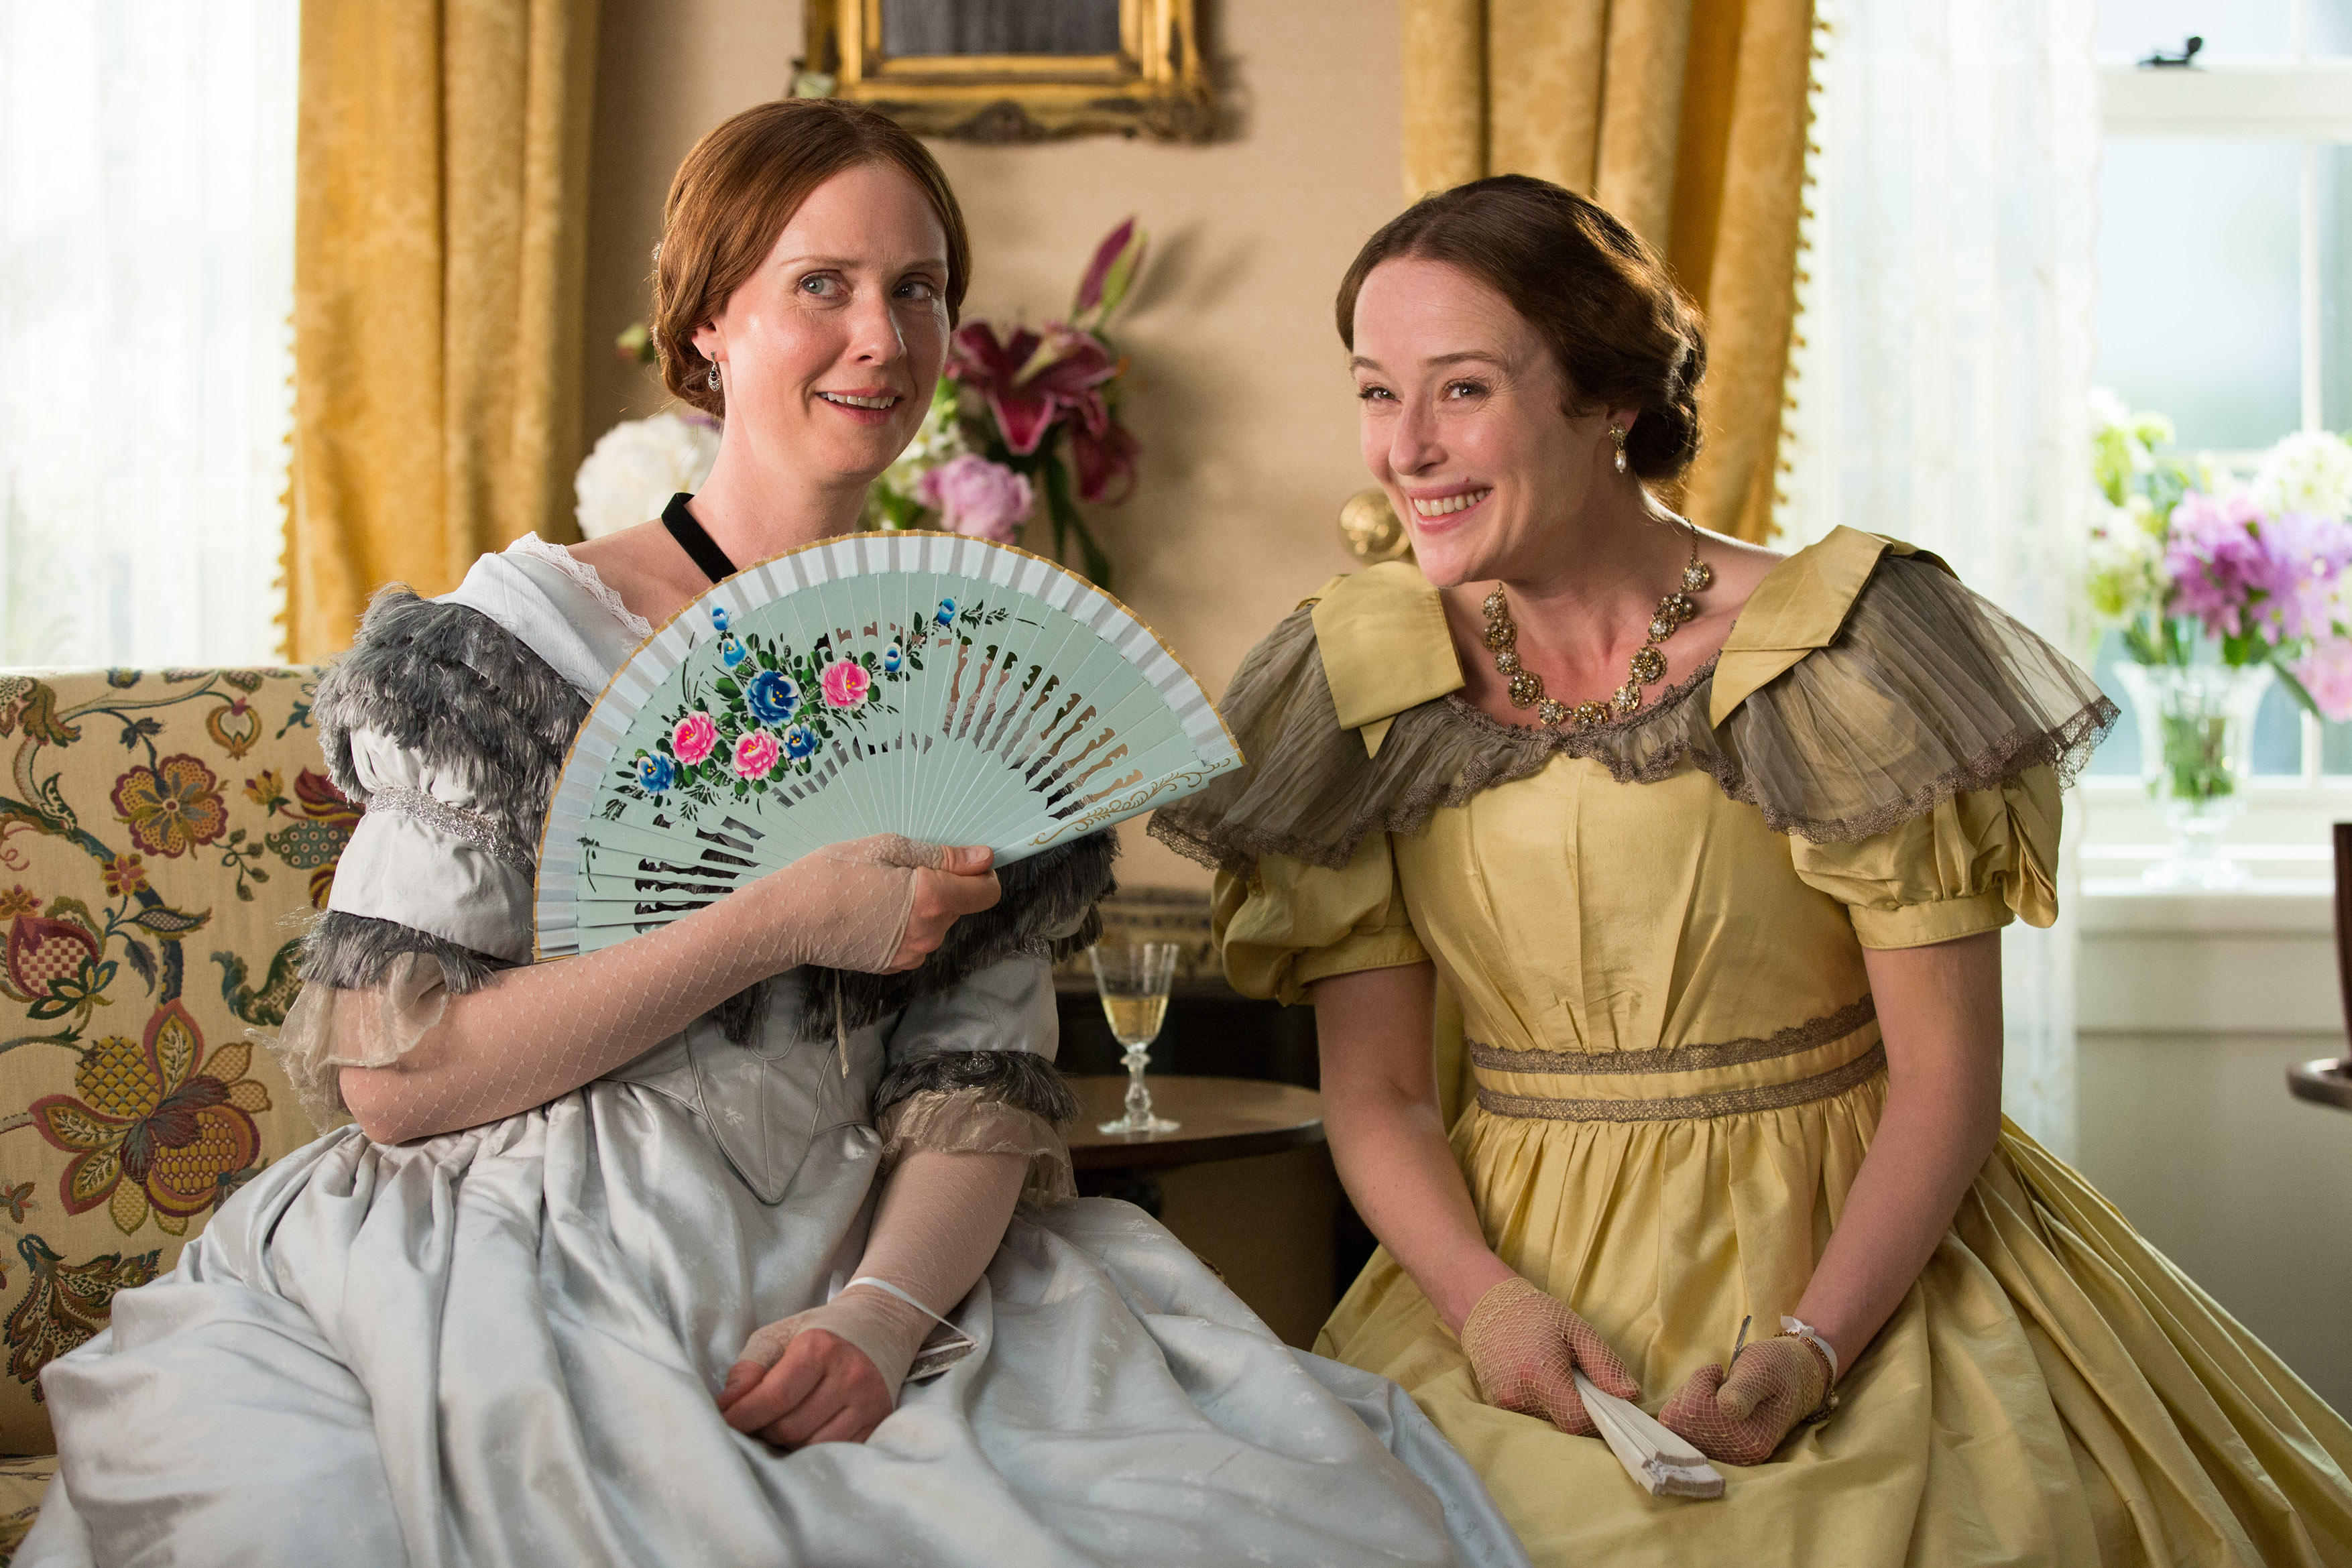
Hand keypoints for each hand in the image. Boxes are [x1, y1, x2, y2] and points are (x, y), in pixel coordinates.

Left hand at [716, 1320, 893, 1449]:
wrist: (880, 1325)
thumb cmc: (820, 1332)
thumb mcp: (779, 1334)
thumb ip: (749, 1367)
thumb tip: (726, 1405)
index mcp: (820, 1348)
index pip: (775, 1397)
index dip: (743, 1416)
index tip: (724, 1421)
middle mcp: (849, 1375)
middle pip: (790, 1428)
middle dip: (763, 1430)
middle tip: (754, 1421)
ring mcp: (868, 1401)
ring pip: (811, 1446)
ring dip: (787, 1443)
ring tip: (780, 1425)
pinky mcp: (878, 1420)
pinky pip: (835, 1451)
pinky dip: (812, 1448)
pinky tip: (805, 1430)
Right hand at [756, 836, 1000, 974]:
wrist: (788, 919)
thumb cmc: (833, 873)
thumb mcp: (887, 848)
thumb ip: (941, 856)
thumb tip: (983, 860)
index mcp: (933, 899)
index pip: (987, 891)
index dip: (980, 873)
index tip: (962, 861)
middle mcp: (930, 932)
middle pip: (960, 905)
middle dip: (944, 886)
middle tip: (901, 870)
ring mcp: (912, 954)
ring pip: (937, 924)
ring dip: (923, 907)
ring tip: (882, 891)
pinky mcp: (893, 966)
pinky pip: (915, 940)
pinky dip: (905, 925)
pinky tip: (874, 912)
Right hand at [1458, 1276, 1640, 1437]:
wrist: (1486, 1304)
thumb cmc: (1535, 1314)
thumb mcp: (1577, 1330)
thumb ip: (1604, 1364)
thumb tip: (1630, 1395)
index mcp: (1539, 1375)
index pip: (1576, 1422)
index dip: (1597, 1420)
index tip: (1606, 1404)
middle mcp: (1516, 1395)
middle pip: (1562, 1425)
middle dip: (1578, 1410)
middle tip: (1580, 1382)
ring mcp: (1502, 1402)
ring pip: (1546, 1421)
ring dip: (1559, 1407)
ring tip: (1555, 1376)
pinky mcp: (1495, 1403)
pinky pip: (1529, 1414)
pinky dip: (1541, 1404)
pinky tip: (1538, 1379)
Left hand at [1657, 1334, 1830, 1465]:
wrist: (1791, 1380)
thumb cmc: (1775, 1369)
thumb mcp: (1762, 1370)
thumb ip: (1745, 1389)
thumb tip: (1728, 1407)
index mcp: (1751, 1440)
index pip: (1695, 1410)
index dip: (1699, 1382)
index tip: (1719, 1371)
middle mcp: (1737, 1456)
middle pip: (1681, 1419)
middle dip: (1692, 1391)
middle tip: (1717, 1381)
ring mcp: (1725, 1456)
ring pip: (1676, 1426)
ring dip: (1688, 1400)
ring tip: (1714, 1392)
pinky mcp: (1715, 1451)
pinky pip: (1678, 1430)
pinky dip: (1685, 1409)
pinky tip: (1707, 1402)